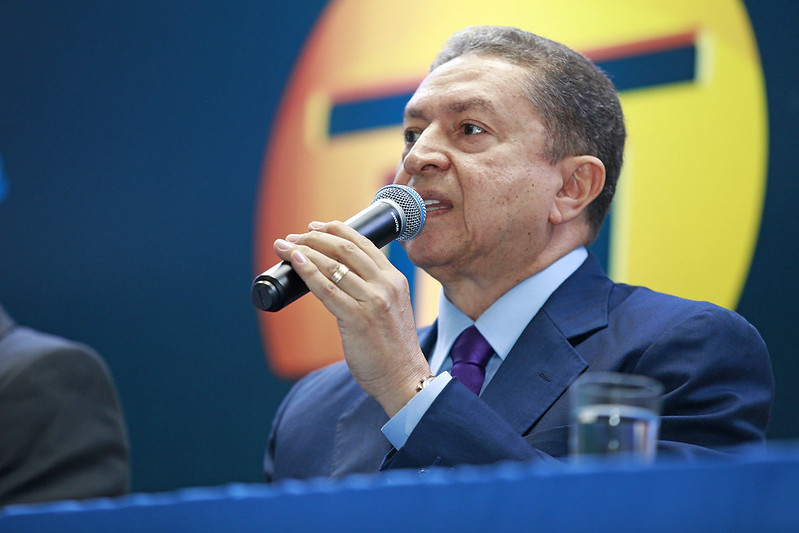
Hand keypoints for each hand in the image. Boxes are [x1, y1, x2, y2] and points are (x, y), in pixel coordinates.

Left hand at [273, 221, 430, 415]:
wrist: (404, 377)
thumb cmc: (393, 348)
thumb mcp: (392, 308)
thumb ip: (373, 289)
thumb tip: (338, 275)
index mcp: (395, 280)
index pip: (363, 243)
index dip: (336, 230)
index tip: (316, 227)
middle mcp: (385, 285)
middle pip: (346, 249)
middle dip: (315, 237)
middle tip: (295, 236)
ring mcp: (372, 301)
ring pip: (333, 265)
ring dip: (304, 251)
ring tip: (286, 247)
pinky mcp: (357, 319)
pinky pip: (326, 288)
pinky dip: (308, 271)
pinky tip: (295, 262)